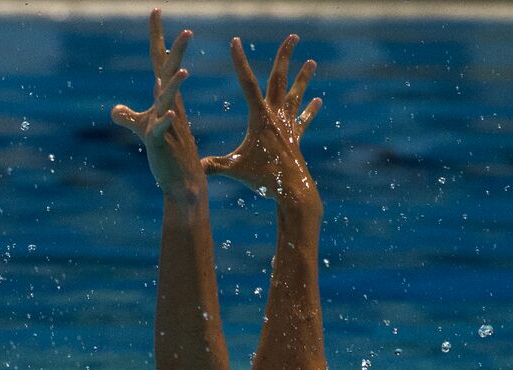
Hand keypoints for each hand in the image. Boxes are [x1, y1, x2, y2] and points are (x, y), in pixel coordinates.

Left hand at [111, 9, 203, 199]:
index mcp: (166, 100)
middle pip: (169, 72)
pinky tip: (167, 113)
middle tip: (187, 30)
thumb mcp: (144, 131)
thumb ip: (129, 117)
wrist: (183, 185)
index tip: (156, 10)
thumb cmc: (167, 156)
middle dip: (176, 51)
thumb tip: (114, 109)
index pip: (160, 63)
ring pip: (170, 99)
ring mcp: (168, 125)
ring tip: (183, 70)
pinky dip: (165, 120)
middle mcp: (169, 107)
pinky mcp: (161, 143)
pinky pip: (163, 129)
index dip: (157, 38)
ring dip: (174, 85)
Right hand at [201, 35, 321, 203]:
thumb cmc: (263, 179)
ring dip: (303, 78)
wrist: (292, 190)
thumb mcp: (234, 169)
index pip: (246, 83)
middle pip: (279, 79)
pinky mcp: (295, 138)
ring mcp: (287, 126)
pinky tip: (318, 101)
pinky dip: (309, 110)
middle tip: (293, 37)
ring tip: (312, 62)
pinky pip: (303, 120)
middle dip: (285, 56)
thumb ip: (213, 165)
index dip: (239, 61)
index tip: (235, 40)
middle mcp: (276, 116)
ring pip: (295, 95)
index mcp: (259, 117)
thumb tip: (194, 166)